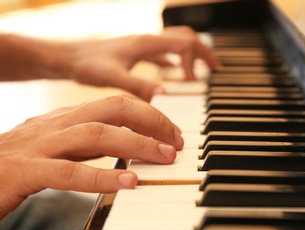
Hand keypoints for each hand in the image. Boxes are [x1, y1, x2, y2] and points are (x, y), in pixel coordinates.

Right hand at [0, 95, 183, 219]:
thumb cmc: (20, 163)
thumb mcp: (60, 146)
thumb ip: (90, 143)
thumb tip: (128, 145)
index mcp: (65, 118)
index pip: (114, 105)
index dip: (148, 115)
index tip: (172, 132)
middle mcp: (56, 125)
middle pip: (111, 110)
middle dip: (150, 122)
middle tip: (177, 141)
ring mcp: (40, 145)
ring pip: (95, 134)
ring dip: (136, 144)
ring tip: (164, 157)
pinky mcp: (26, 171)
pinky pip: (69, 171)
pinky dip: (102, 175)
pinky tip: (128, 181)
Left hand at [69, 26, 219, 100]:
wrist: (67, 58)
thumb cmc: (86, 65)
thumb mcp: (112, 77)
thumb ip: (139, 85)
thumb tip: (165, 95)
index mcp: (146, 43)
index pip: (184, 43)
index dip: (195, 61)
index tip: (196, 82)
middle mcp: (147, 41)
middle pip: (186, 39)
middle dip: (203, 53)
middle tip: (216, 70)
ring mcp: (143, 46)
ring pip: (176, 43)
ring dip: (192, 55)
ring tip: (203, 71)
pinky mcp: (137, 53)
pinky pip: (163, 52)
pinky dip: (176, 61)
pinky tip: (176, 72)